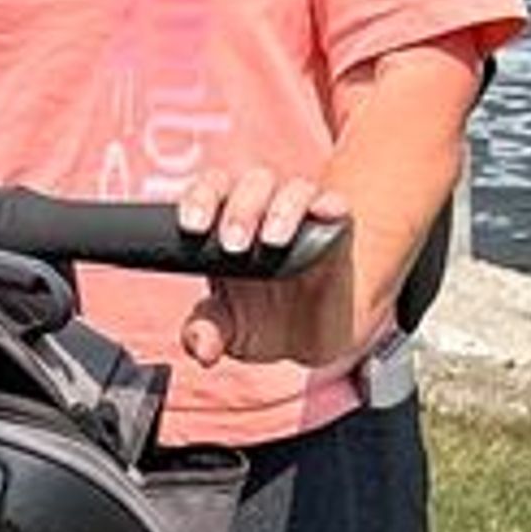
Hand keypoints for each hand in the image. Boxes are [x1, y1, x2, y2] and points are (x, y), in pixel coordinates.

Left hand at [174, 162, 362, 370]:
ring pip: (293, 190)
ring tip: (273, 241)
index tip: (192, 227)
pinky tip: (325, 213)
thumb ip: (206, 333)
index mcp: (225, 225)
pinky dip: (330, 204)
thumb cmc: (264, 319)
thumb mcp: (230, 332)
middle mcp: (263, 211)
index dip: (198, 200)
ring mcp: (303, 217)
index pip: (207, 193)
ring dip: (281, 210)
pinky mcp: (338, 229)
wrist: (319, 336)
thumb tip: (202, 347)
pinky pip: (335, 204)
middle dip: (239, 210)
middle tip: (233, 245)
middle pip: (249, 184)